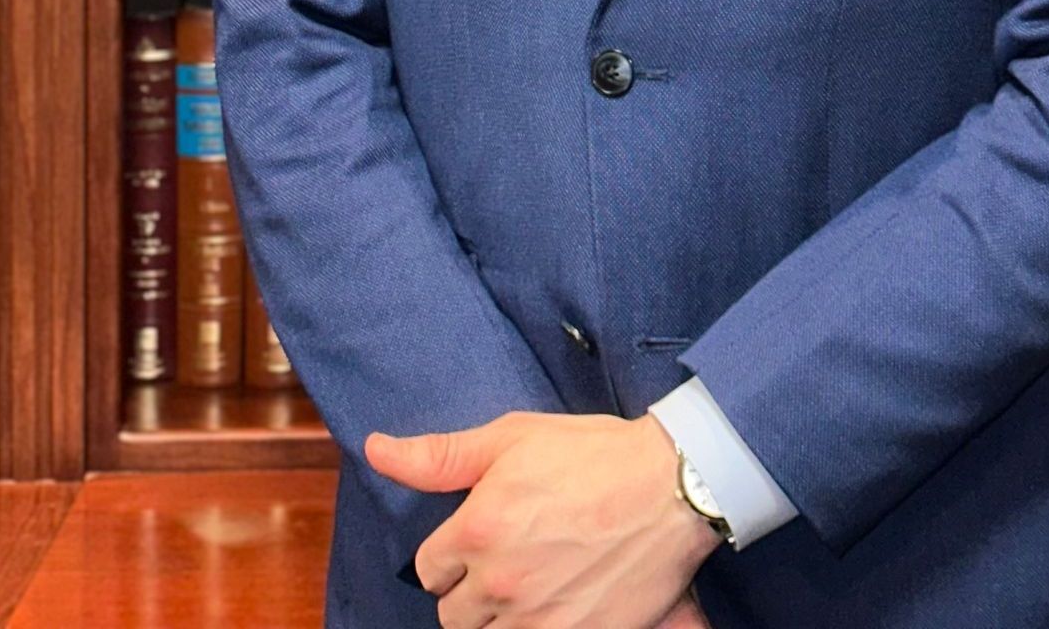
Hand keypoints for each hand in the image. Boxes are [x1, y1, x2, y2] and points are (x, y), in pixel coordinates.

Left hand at [366, 410, 719, 628]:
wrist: (672, 484)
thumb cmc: (593, 454)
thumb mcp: (512, 437)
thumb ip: (439, 455)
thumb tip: (376, 449)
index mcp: (477, 529)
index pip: (429, 569)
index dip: (453, 551)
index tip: (483, 535)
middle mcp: (500, 582)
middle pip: (453, 614)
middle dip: (471, 589)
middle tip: (510, 559)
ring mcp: (538, 618)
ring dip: (502, 617)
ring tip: (534, 582)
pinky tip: (556, 603)